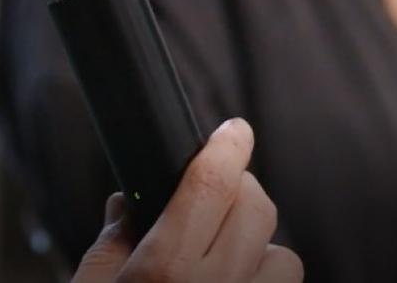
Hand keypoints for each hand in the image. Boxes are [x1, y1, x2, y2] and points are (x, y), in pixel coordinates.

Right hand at [70, 118, 301, 282]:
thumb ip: (112, 241)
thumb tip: (127, 202)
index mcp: (165, 269)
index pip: (210, 186)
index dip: (227, 147)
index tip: (235, 128)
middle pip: (257, 211)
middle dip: (240, 190)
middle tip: (213, 194)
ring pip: (284, 257)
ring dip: (259, 246)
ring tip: (225, 252)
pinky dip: (263, 277)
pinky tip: (234, 279)